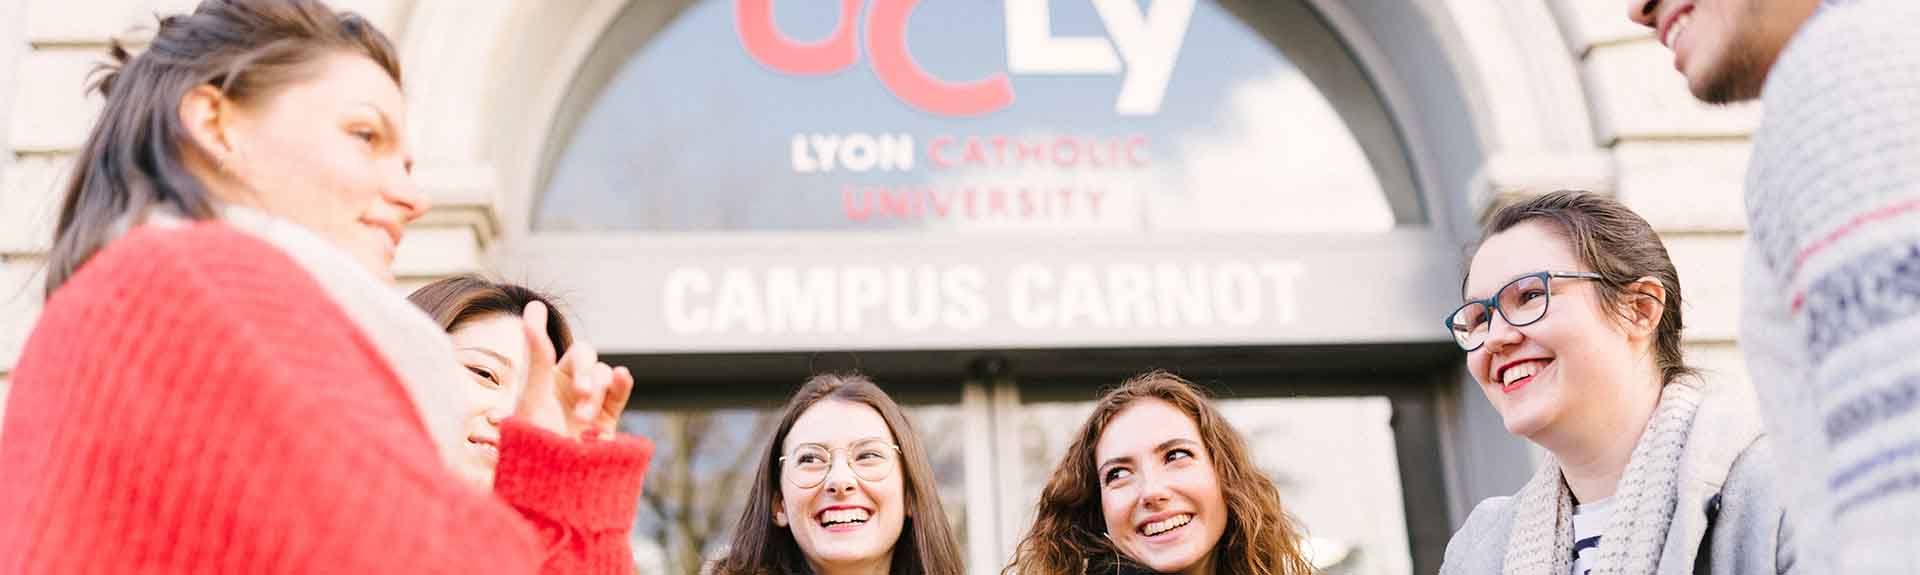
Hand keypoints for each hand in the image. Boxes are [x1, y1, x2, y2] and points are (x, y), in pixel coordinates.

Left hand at [516, 301, 633, 438]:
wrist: (555, 485)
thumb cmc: (536, 442)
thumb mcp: (534, 395)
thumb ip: (539, 353)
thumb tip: (533, 308)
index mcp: (542, 381)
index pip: (550, 346)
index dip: (543, 330)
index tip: (534, 308)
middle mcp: (566, 388)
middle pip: (586, 358)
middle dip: (586, 374)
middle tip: (581, 397)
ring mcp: (589, 402)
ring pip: (604, 375)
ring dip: (598, 390)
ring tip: (585, 420)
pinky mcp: (608, 419)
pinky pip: (620, 392)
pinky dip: (623, 383)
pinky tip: (623, 377)